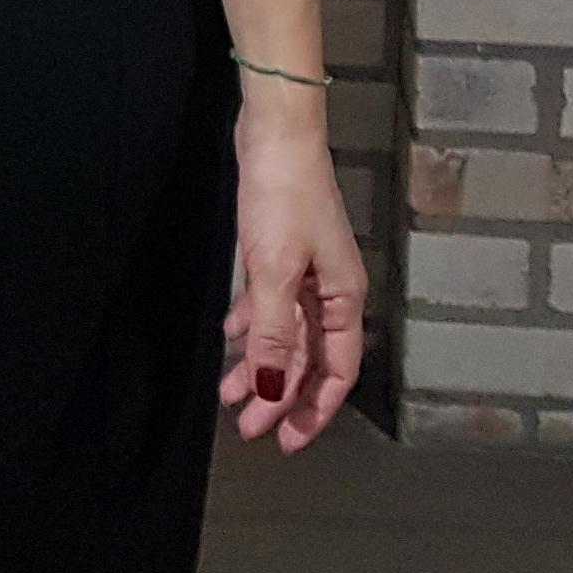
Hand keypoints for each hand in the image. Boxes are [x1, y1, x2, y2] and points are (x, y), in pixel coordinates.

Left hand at [218, 91, 365, 451]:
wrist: (276, 132)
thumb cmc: (285, 194)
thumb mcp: (275, 271)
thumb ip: (275, 335)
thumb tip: (275, 391)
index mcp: (343, 297)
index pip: (337, 370)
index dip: (313, 410)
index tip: (286, 440)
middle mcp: (331, 288)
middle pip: (310, 357)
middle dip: (280, 394)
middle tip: (249, 426)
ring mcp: (307, 268)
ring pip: (287, 332)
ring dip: (261, 362)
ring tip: (229, 390)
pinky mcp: (283, 250)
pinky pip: (272, 301)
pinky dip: (253, 322)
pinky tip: (232, 333)